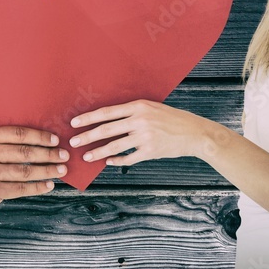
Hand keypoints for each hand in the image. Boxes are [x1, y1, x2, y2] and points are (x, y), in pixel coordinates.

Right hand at [0, 126, 68, 221]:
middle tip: (64, 155)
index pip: (18, 133)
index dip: (39, 136)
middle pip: (25, 151)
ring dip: (47, 170)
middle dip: (48, 153)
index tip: (54, 139)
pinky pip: (22, 188)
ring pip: (26, 170)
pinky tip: (48, 185)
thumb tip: (33, 139)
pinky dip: (38, 187)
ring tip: (61, 170)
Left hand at [69, 99, 212, 166]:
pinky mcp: (151, 151)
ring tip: (86, 156)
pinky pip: (129, 158)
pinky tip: (109, 162)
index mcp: (138, 106)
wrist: (194, 133)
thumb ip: (132, 112)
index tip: (74, 123)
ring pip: (115, 146)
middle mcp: (140, 120)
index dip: (88, 118)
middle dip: (87, 136)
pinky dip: (117, 161)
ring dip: (98, 152)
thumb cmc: (171, 118)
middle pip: (106, 129)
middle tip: (73, 141)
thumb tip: (108, 118)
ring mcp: (145, 137)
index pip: (107, 112)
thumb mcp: (152, 108)